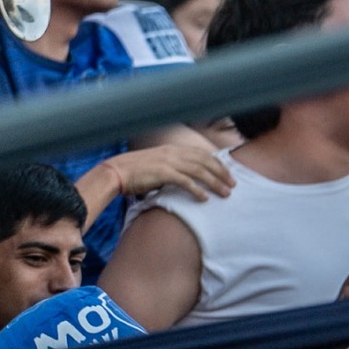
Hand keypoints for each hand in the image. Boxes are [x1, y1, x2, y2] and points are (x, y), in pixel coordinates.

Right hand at [104, 142, 234, 201]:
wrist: (114, 171)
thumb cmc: (133, 171)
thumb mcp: (155, 164)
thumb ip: (171, 168)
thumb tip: (184, 179)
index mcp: (171, 149)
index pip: (201, 153)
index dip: (217, 163)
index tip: (227, 173)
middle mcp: (172, 153)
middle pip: (205, 161)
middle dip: (222, 172)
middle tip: (233, 184)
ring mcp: (168, 162)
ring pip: (200, 171)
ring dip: (215, 182)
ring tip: (226, 193)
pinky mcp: (162, 173)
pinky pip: (186, 182)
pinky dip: (197, 190)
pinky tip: (205, 199)